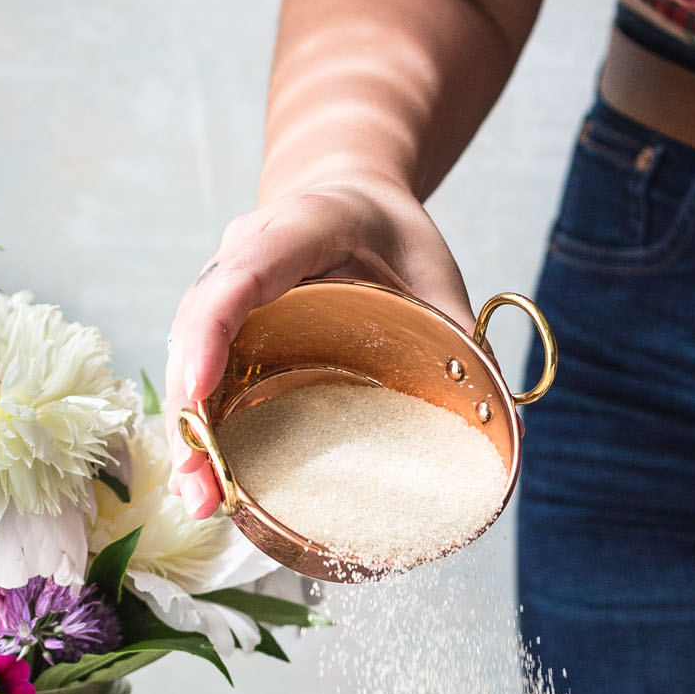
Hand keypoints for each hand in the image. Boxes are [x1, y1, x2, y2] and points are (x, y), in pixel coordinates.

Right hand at [163, 174, 472, 517]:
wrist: (354, 197)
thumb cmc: (395, 236)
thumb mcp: (436, 275)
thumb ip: (465, 340)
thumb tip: (508, 429)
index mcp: (302, 226)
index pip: (245, 273)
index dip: (214, 329)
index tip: (201, 389)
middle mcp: (246, 252)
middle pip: (198, 325)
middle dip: (190, 405)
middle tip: (200, 479)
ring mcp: (223, 285)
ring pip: (187, 352)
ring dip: (187, 427)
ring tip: (200, 496)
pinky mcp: (221, 320)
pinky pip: (198, 367)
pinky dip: (198, 422)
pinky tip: (207, 477)